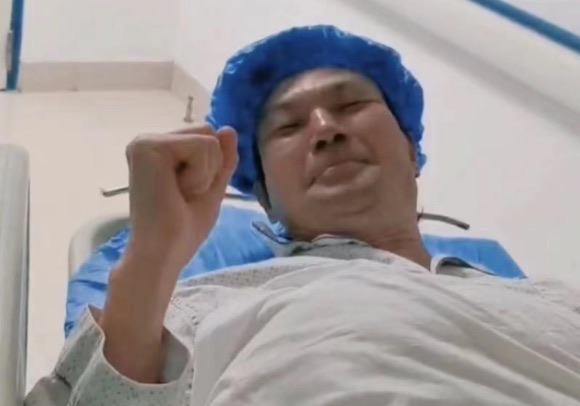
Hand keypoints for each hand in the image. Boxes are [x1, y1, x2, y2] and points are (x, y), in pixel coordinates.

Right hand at [124, 124, 237, 277]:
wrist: (163, 253)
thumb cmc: (183, 229)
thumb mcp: (212, 189)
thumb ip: (222, 160)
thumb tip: (228, 129)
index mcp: (161, 152)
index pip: (207, 139)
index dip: (212, 168)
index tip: (189, 193)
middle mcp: (149, 141)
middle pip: (208, 132)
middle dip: (210, 168)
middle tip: (184, 194)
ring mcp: (145, 141)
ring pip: (208, 138)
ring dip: (205, 174)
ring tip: (179, 194)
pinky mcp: (147, 146)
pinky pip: (202, 145)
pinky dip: (200, 174)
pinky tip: (177, 191)